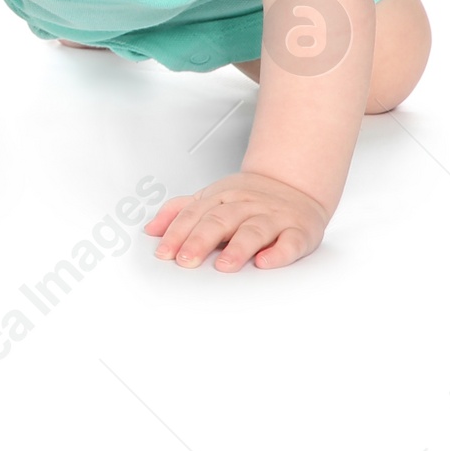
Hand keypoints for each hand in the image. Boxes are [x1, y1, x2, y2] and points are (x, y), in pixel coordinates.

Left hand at [144, 171, 328, 271]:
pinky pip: (290, 242)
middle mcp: (246, 205)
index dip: (178, 233)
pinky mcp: (298, 231)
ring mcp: (273, 218)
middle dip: (201, 240)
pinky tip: (266, 263)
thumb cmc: (248, 198)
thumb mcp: (211, 197)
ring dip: (238, 248)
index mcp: (223, 198)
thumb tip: (151, 229)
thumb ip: (181, 211)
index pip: (196, 214)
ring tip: (224, 265)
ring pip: (254, 230)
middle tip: (187, 260)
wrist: (294, 185)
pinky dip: (279, 253)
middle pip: (221, 220)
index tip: (164, 252)